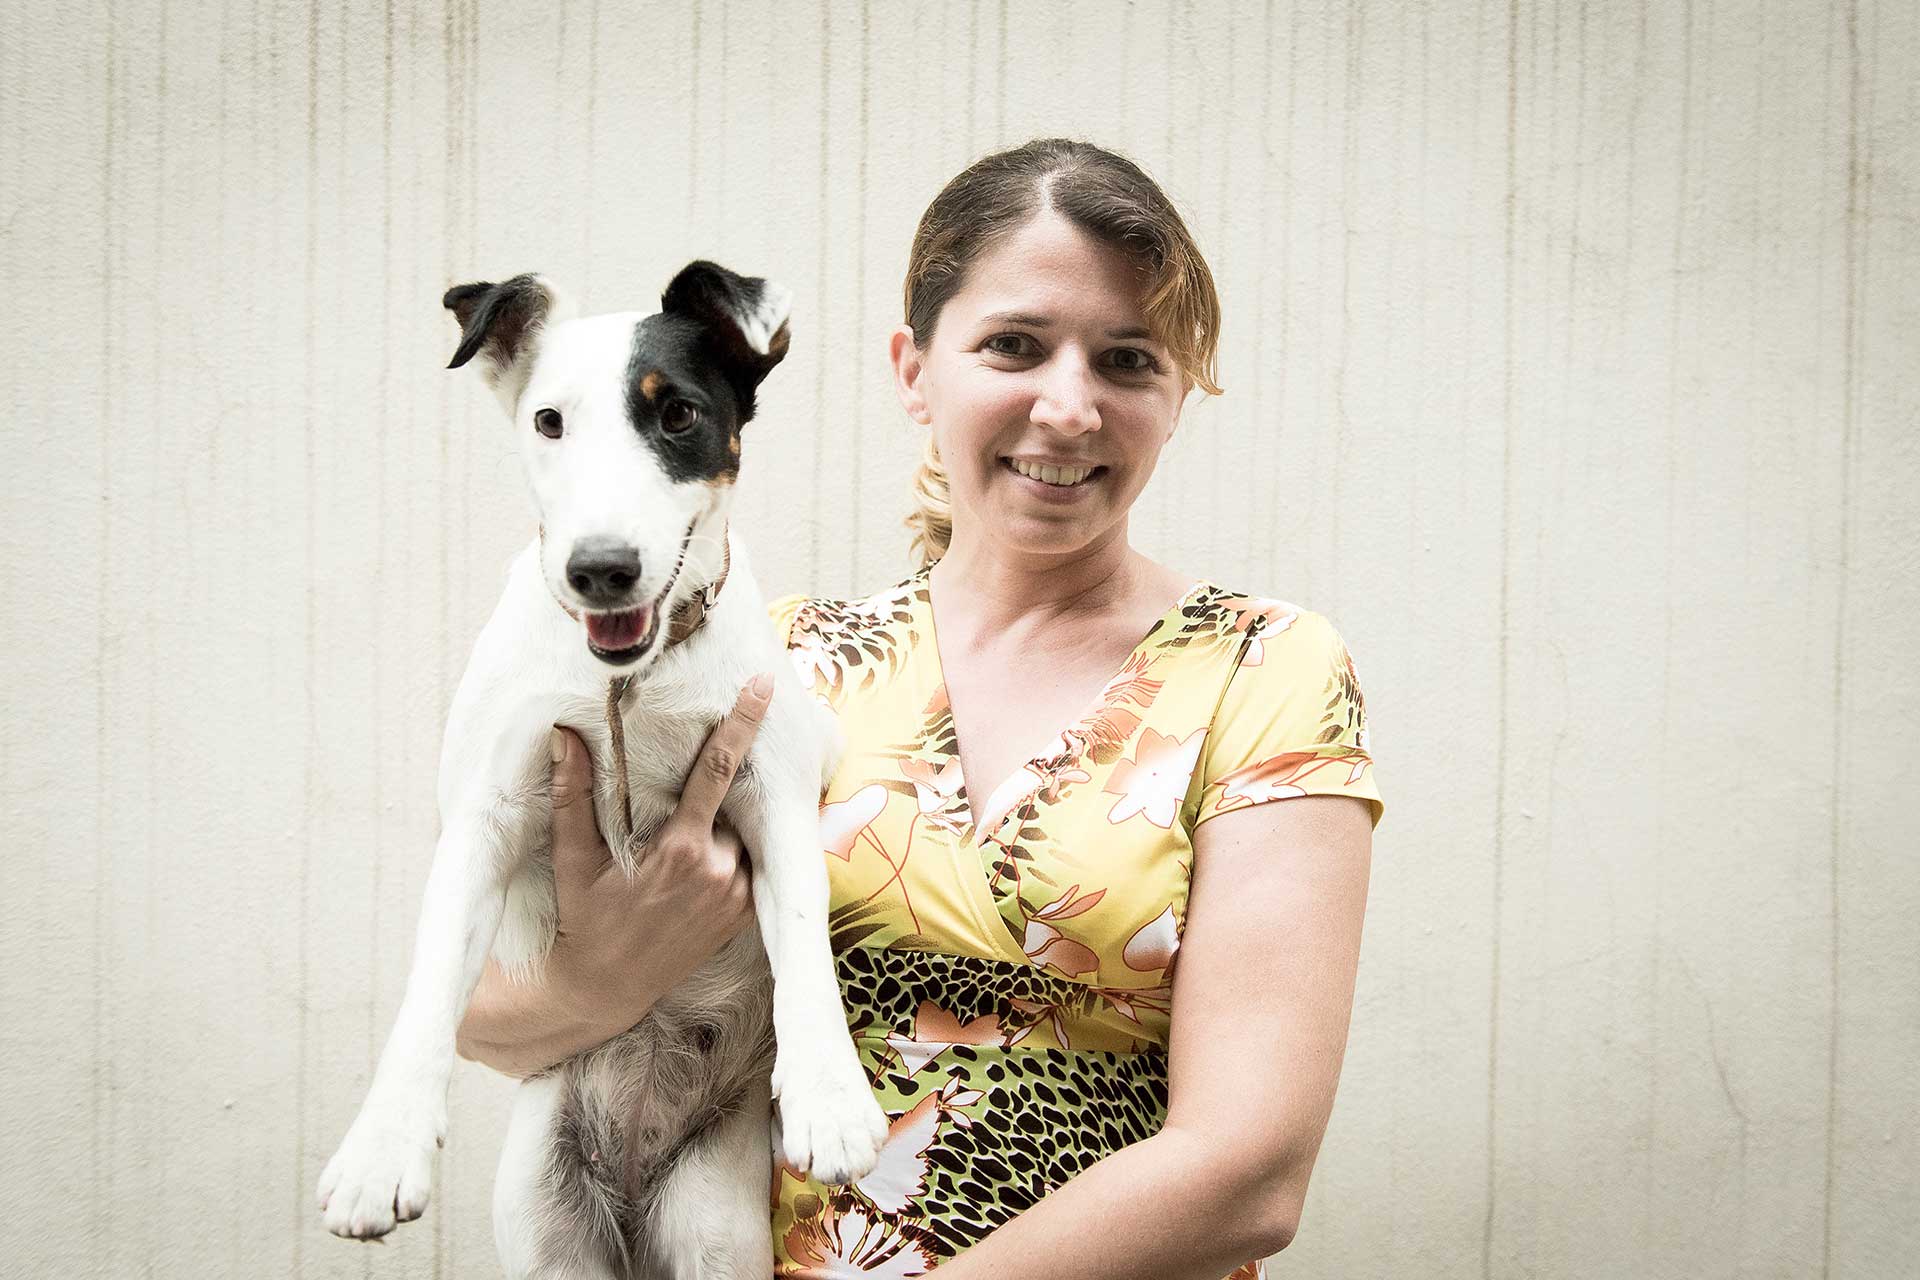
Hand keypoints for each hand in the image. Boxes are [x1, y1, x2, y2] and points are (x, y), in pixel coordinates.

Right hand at [545, 673, 774, 1030]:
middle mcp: (719, 871)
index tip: (762, 687)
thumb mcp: (573, 859)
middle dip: (732, 778)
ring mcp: (737, 897)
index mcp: (681, 850)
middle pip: (735, 800)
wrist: (607, 988)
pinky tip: (713, 852)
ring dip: (730, 821)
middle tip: (722, 756)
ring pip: (746, 833)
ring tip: (695, 831)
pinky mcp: (744, 915)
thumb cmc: (586, 918)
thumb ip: (572, 796)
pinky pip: (754, 866)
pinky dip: (739, 850)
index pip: (718, 770)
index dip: (741, 723)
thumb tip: (563, 737)